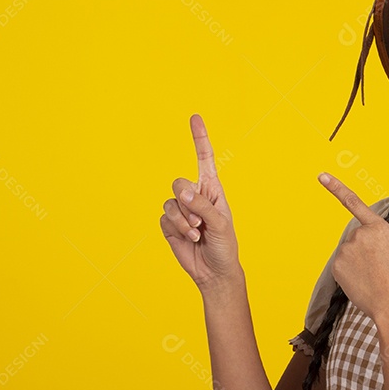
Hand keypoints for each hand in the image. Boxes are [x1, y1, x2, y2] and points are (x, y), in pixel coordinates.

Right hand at [160, 114, 239, 290]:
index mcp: (212, 190)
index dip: (200, 139)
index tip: (195, 118)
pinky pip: (164, 218)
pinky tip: (188, 239)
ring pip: (170, 202)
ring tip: (197, 233)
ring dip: (183, 220)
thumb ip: (202, 206)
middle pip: (178, 182)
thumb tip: (181, 192)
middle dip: (188, 202)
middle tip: (200, 221)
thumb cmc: (224, 246)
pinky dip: (176, 229)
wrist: (213, 271)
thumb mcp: (220, 224)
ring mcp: (181, 209)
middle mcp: (195, 196)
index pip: (204, 159)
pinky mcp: (169, 224)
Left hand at [318, 172, 388, 320]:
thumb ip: (381, 243)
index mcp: (379, 227)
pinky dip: (348, 274)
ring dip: (356, 263)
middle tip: (378, 268)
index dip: (336, 188)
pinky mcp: (337, 264)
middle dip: (363, 251)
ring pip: (348, 253)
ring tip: (372, 277)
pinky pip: (341, 266)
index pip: (354, 203)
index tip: (322, 177)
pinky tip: (361, 282)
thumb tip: (371, 249)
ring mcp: (346, 248)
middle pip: (355, 238)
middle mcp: (360, 233)